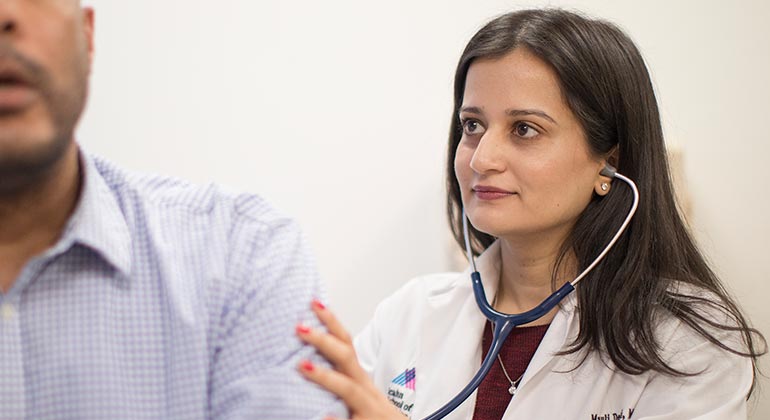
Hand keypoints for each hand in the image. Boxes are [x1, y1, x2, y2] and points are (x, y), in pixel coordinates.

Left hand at [296, 300, 406, 419]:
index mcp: (360, 378)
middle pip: (347, 359)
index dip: (331, 323)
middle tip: (299, 328)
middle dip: (324, 341)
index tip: (314, 303)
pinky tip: (323, 417)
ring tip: (302, 366)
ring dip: (326, 376)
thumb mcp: (359, 392)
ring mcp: (366, 409)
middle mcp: (365, 390)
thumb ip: (340, 375)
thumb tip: (306, 358)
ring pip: (349, 390)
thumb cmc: (374, 416)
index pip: (346, 344)